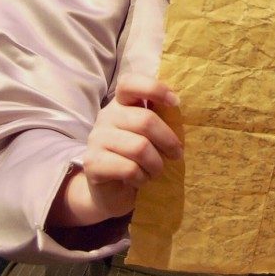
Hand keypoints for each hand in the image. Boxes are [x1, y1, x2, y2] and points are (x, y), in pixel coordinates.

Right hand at [49, 73, 182, 226]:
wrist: (110, 192)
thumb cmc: (137, 159)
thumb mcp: (149, 135)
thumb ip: (160, 119)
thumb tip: (181, 109)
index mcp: (121, 104)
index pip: (130, 83)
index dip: (154, 88)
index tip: (175, 103)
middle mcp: (106, 116)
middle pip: (145, 120)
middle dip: (168, 140)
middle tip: (176, 154)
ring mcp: (96, 139)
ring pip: (139, 147)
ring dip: (156, 164)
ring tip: (156, 171)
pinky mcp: (92, 163)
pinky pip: (129, 169)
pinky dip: (142, 178)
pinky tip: (139, 180)